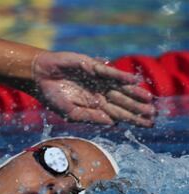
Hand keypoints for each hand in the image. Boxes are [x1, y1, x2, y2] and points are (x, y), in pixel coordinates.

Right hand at [32, 51, 155, 126]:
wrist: (40, 77)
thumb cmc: (52, 96)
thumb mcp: (70, 113)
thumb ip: (90, 117)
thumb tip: (112, 123)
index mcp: (94, 106)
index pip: (117, 114)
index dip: (132, 119)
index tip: (147, 125)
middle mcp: (99, 93)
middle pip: (122, 102)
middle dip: (137, 108)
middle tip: (153, 115)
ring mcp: (97, 80)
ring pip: (120, 88)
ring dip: (134, 93)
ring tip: (149, 100)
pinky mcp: (93, 67)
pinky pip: (110, 73)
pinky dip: (121, 77)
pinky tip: (133, 81)